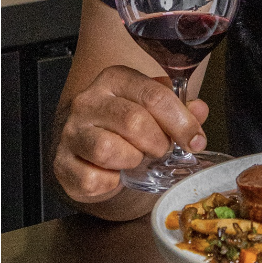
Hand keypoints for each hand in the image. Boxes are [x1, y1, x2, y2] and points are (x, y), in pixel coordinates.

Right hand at [53, 65, 208, 203]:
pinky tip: (115, 175)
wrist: (91, 148)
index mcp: (116, 79)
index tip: (196, 141)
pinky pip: (92, 180)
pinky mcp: (61, 163)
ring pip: (107, 149)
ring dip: (132, 160)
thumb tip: (199, 110)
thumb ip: (180, 108)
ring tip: (136, 159)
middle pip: (133, 121)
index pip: (154, 95)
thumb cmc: (128, 124)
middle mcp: (89, 100)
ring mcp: (71, 131)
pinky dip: (111, 183)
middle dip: (157, 142)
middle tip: (162, 149)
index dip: (181, 122)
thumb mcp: (155, 109)